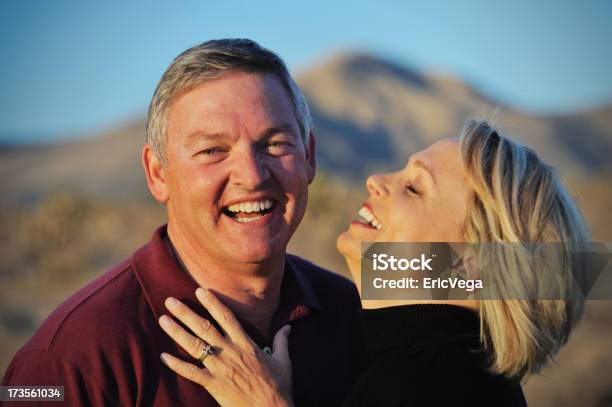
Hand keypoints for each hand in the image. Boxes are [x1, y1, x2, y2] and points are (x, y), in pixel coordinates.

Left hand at [158, 287, 293, 406]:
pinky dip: (176, 365)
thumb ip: (282, 341)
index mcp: (246, 344)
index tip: (199, 290)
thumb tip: (288, 326)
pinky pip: (191, 372)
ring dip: (177, 332)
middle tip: (169, 300)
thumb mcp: (284, 361)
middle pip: (204, 327)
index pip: (227, 317)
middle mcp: (231, 352)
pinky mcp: (213, 385)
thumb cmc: (279, 388)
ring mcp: (220, 368)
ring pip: (194, 346)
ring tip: (163, 319)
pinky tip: (163, 356)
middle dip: (186, 312)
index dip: (212, 302)